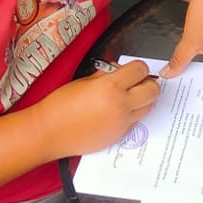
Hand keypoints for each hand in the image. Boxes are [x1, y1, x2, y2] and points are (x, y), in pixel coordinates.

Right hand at [41, 60, 160, 154]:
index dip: (138, 67)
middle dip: (148, 83)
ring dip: (143, 99)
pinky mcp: (120, 135)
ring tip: (128, 97)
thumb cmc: (60, 105)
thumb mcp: (83, 81)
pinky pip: (136, 121)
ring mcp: (122, 122)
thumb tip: (118, 70)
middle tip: (138, 82)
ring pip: (149, 106)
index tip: (134, 69)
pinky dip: (132, 114)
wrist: (49, 132)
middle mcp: (121, 104)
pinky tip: (116, 112)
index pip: (141, 70)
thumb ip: (105, 75)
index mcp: (110, 86)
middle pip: (153, 90)